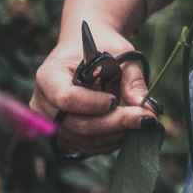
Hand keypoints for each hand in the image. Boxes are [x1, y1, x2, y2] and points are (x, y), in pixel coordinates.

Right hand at [28, 0, 156, 156]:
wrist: (85, 50)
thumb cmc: (100, 46)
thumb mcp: (119, 54)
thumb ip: (132, 81)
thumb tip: (150, 110)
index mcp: (48, 75)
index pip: (66, 98)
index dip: (92, 104)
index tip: (116, 100)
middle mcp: (43, 103)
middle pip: (78, 124)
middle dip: (115, 123)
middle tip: (147, 119)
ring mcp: (51, 124)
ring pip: (86, 140)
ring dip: (117, 134)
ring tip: (140, 120)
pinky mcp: (63, 136)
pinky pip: (89, 146)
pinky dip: (111, 140)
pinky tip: (127, 126)